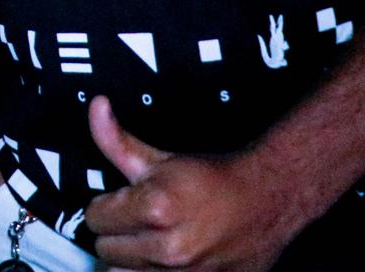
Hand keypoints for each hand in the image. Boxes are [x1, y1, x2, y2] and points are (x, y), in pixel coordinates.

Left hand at [84, 95, 302, 270]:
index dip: (106, 206)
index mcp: (156, 209)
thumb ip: (117, 140)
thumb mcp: (161, 158)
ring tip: (149, 242)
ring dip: (130, 260)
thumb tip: (96, 107)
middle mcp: (168, 248)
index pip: (95, 217)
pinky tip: (162, 259)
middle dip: (117, 233)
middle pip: (105, 250)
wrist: (268, 202)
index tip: (121, 203)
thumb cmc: (214, 180)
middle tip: (138, 222)